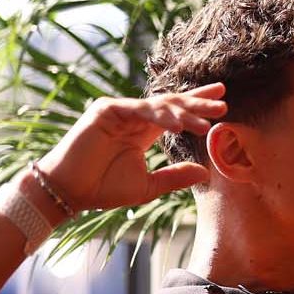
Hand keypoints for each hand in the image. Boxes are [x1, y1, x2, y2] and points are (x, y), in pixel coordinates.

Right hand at [35, 84, 228, 215]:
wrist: (71, 191)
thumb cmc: (104, 188)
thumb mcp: (149, 185)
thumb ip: (176, 177)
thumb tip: (206, 172)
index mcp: (143, 132)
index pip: (175, 114)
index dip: (196, 107)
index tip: (222, 102)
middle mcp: (133, 118)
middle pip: (170, 105)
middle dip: (196, 103)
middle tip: (222, 102)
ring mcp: (118, 111)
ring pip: (157, 106)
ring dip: (183, 113)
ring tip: (206, 123)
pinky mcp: (105, 110)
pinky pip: (137, 109)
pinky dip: (158, 116)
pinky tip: (177, 125)